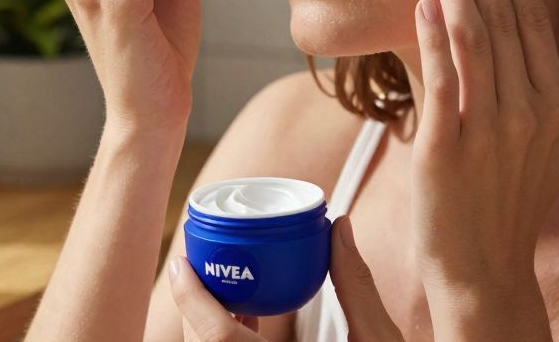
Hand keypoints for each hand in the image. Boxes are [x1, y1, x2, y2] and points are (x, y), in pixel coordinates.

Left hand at [168, 215, 404, 340]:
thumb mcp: (378, 340)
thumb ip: (355, 284)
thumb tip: (338, 228)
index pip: (217, 338)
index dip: (191, 298)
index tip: (180, 263)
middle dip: (195, 304)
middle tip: (198, 264)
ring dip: (210, 324)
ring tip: (222, 283)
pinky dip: (227, 340)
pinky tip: (246, 316)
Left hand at [411, 0, 558, 294]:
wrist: (485, 267)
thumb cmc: (517, 204)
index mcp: (555, 105)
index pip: (534, 20)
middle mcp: (529, 111)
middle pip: (504, 18)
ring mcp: (490, 128)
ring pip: (475, 37)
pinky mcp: (449, 146)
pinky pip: (444, 79)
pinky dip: (434, 35)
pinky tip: (425, 0)